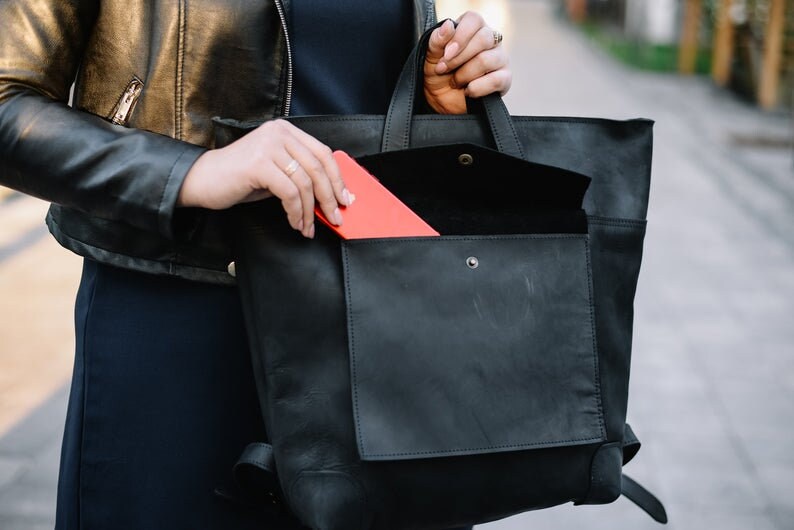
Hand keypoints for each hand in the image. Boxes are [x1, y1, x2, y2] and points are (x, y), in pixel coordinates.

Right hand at [178, 119, 352, 238]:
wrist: (202, 180)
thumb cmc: (239, 179)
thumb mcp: (275, 171)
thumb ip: (299, 174)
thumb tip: (329, 195)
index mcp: (285, 131)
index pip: (323, 153)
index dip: (338, 178)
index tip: (345, 199)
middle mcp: (278, 133)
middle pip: (318, 168)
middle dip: (329, 198)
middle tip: (334, 218)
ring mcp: (268, 147)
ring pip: (305, 183)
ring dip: (310, 211)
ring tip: (307, 227)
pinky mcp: (258, 164)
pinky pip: (289, 193)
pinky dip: (296, 212)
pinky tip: (295, 223)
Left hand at [423, 13, 511, 113]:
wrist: (442, 102)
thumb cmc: (438, 75)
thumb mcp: (431, 57)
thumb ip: (437, 40)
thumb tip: (448, 25)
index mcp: (473, 29)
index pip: (474, 20)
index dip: (460, 36)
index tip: (446, 54)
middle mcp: (490, 41)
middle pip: (484, 38)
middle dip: (459, 58)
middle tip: (444, 69)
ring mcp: (500, 59)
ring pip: (487, 60)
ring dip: (464, 74)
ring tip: (455, 81)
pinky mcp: (504, 79)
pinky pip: (496, 80)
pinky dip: (477, 88)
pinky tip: (468, 91)